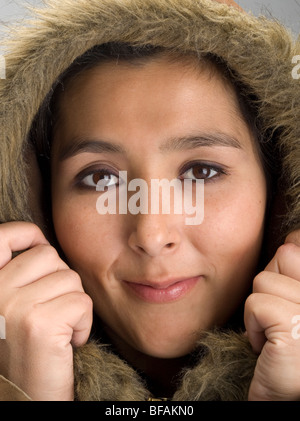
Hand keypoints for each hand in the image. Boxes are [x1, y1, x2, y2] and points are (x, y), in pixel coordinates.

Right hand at [0, 222, 92, 400]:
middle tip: (52, 312)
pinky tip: (68, 343)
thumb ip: (19, 276)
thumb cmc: (24, 352)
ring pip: (71, 279)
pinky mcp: (40, 323)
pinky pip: (82, 302)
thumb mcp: (11, 308)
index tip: (39, 246)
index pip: (2, 237)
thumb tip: (42, 243)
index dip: (27, 234)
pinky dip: (84, 324)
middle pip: (50, 256)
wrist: (26, 399)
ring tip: (58, 330)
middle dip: (61, 282)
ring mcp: (14, 306)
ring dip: (74, 305)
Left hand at [245, 230, 299, 399]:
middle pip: (284, 254)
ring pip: (263, 279)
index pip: (298, 244)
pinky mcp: (292, 324)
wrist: (290, 394)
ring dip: (261, 309)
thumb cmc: (293, 347)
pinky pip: (254, 304)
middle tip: (282, 315)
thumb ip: (295, 270)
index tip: (288, 292)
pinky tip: (269, 348)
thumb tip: (291, 237)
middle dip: (272, 283)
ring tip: (277, 333)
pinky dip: (252, 328)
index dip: (288, 261)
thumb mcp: (298, 300)